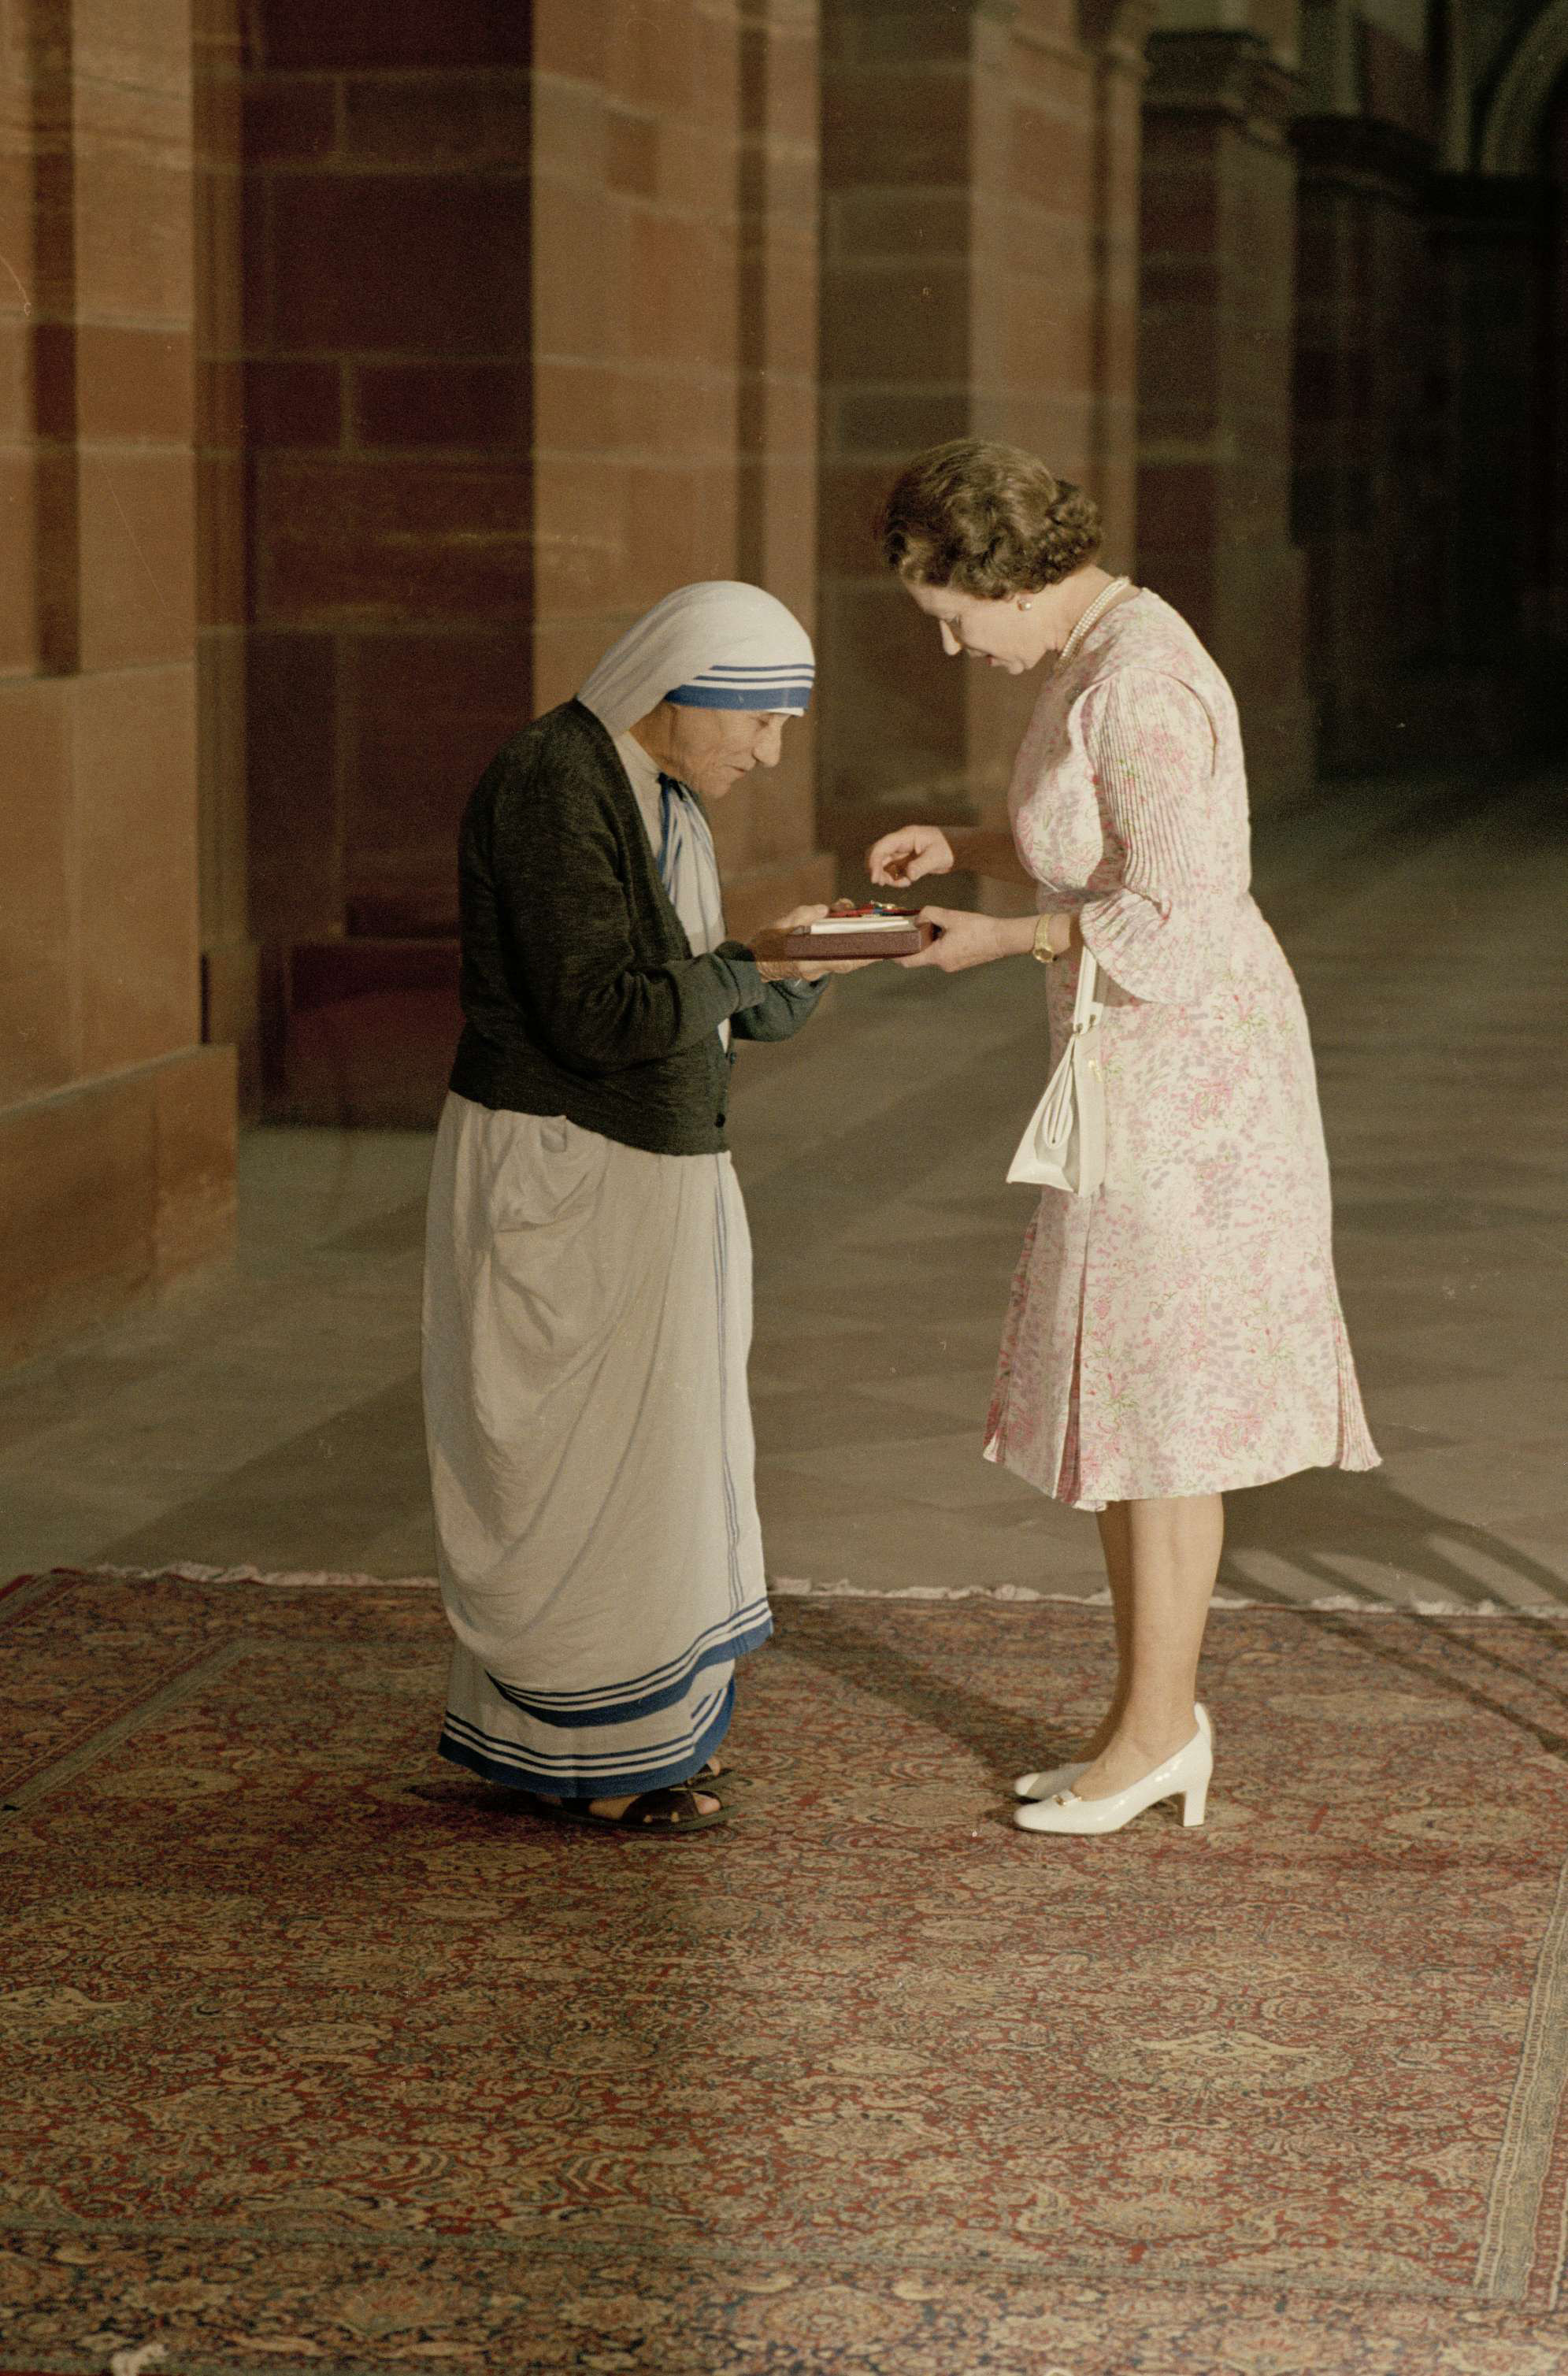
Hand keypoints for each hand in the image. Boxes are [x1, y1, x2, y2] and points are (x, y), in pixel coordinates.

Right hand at [748, 905, 877, 982]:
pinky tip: (855, 936)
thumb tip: (824, 909)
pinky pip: (837, 959)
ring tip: (873, 933)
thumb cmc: (764, 945)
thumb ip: (802, 915)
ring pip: (845, 960)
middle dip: (868, 950)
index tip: (881, 949)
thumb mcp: (779, 925)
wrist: (751, 966)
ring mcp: (815, 970)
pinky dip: (848, 949)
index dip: (863, 954)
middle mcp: (815, 968)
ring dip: (860, 948)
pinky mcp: (815, 968)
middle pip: (849, 961)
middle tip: (886, 938)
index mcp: (806, 959)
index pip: (841, 958)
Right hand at [866, 825, 955, 887]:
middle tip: (881, 883)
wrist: (961, 849)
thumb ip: (921, 866)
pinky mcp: (907, 862)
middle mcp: (901, 844)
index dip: (874, 861)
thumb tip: (908, 875)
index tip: (874, 878)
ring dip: (886, 876)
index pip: (883, 846)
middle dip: (876, 869)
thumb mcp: (937, 857)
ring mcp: (903, 853)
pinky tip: (907, 882)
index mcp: (906, 837)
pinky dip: (896, 879)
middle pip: (879, 854)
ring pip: (885, 865)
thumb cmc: (951, 847)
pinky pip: (894, 871)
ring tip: (902, 883)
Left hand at [897, 906, 1027, 973]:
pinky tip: (949, 931)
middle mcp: (943, 965)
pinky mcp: (961, 962)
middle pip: (921, 955)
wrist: (1003, 938)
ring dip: (931, 941)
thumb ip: (929, 914)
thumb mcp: (950, 916)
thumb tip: (917, 918)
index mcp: (938, 956)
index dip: (896, 956)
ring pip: (933, 953)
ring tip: (936, 925)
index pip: (909, 962)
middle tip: (913, 927)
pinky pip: (944, 953)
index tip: (887, 950)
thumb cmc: (979, 928)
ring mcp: (953, 965)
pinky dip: (941, 943)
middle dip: (916, 942)